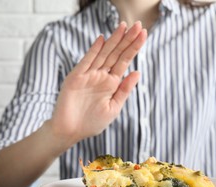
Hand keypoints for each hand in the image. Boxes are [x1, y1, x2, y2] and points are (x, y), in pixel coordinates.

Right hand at [49, 21, 146, 146]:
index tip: (144, 34)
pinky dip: (94, 50)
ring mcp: (89, 75)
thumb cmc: (92, 123)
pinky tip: (103, 39)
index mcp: (112, 83)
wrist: (71, 132)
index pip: (125, 61)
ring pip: (104, 54)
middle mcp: (101, 76)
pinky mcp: (76, 77)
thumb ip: (124, 90)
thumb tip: (137, 72)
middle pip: (116, 54)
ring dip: (114, 40)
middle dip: (127, 40)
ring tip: (124, 26)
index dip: (134, 47)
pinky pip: (87, 61)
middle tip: (139, 25)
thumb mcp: (114, 107)